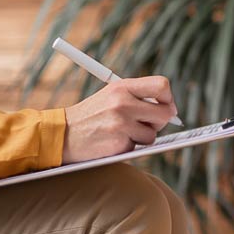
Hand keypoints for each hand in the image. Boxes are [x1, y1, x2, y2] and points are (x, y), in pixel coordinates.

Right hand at [60, 76, 179, 163]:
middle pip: (164, 112)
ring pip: (153, 134)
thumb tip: (171, 109)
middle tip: (148, 124)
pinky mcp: (118, 144)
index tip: (167, 106)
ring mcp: (121, 124)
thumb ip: (138, 97)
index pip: (161, 85)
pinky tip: (114, 141)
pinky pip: (138, 147)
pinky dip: (130, 146)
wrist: (62, 134)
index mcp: (122, 87)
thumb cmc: (91, 115)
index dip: (168, 98)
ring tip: (123, 132)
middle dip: (160, 121)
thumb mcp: (110, 95)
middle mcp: (123, 103)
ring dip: (143, 137)